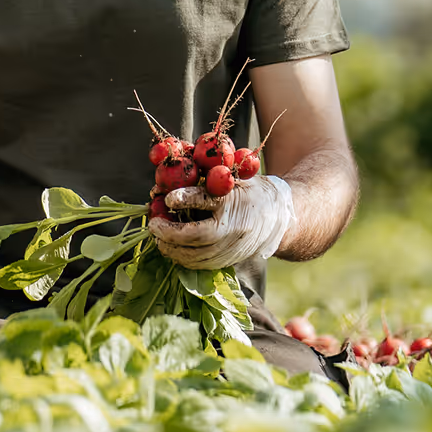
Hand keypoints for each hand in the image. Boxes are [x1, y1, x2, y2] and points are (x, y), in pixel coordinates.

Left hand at [148, 174, 293, 269]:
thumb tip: (174, 166)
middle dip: (170, 232)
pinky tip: (171, 250)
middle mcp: (233, 228)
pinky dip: (183, 259)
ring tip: (157, 238)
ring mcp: (231, 248)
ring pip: (196, 256)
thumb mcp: (233, 178)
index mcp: (233, 202)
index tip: (168, 198)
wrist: (278, 217)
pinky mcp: (229, 262)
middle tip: (153, 224)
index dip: (185, 199)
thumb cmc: (249, 192)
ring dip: (172, 249)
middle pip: (197, 235)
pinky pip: (201, 265)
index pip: (206, 200)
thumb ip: (206, 175)